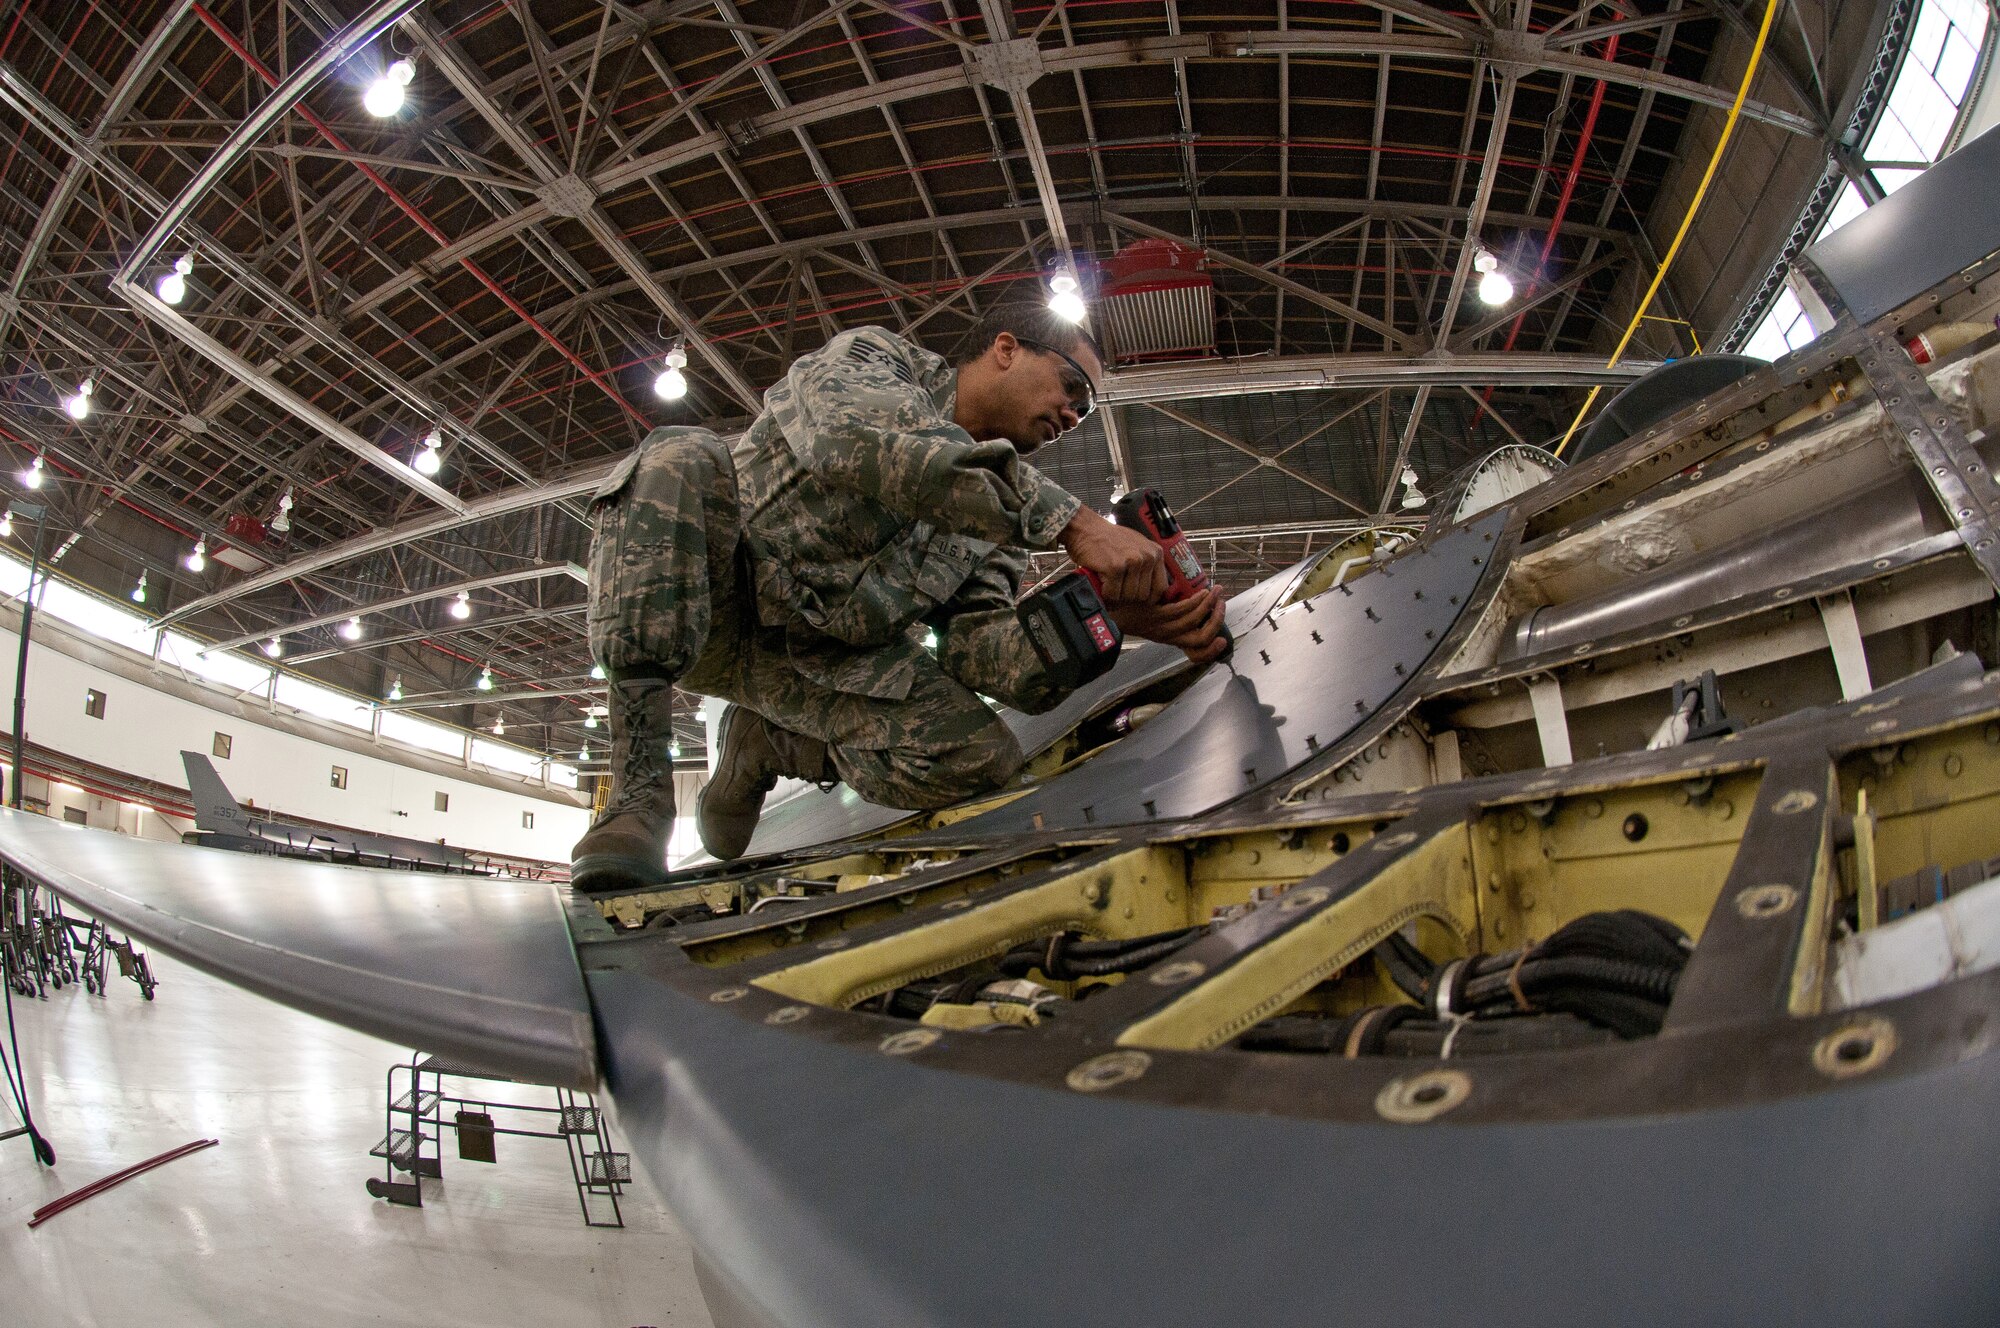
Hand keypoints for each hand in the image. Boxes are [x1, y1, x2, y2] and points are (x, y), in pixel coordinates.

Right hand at [1059, 508, 1166, 604]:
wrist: (1085, 528)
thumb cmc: (1107, 538)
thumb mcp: (1135, 547)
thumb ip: (1146, 566)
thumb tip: (1151, 590)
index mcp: (1155, 553)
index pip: (1161, 587)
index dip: (1148, 597)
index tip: (1137, 599)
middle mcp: (1147, 556)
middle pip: (1143, 595)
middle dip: (1127, 596)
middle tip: (1116, 588)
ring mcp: (1132, 561)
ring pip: (1128, 597)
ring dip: (1115, 595)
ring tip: (1108, 583)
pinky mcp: (1116, 567)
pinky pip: (1112, 594)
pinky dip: (1104, 593)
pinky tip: (1101, 582)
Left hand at [1109, 587, 1230, 663]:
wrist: (1102, 607)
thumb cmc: (1125, 611)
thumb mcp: (1149, 621)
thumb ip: (1167, 619)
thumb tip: (1189, 607)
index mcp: (1166, 639)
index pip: (1194, 654)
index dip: (1211, 651)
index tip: (1223, 641)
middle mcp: (1164, 636)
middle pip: (1199, 638)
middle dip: (1216, 621)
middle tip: (1223, 604)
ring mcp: (1159, 625)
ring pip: (1193, 621)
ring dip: (1210, 606)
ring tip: (1217, 592)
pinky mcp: (1153, 614)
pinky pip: (1181, 609)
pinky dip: (1196, 601)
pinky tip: (1201, 592)